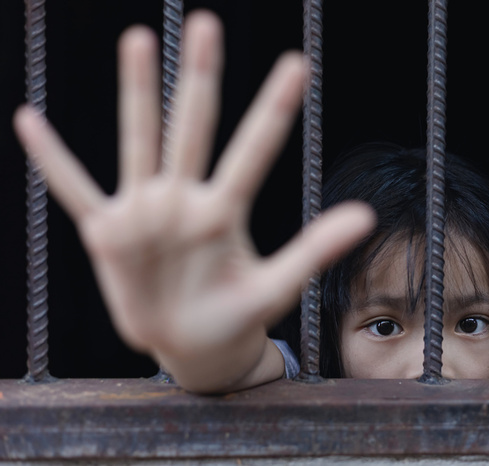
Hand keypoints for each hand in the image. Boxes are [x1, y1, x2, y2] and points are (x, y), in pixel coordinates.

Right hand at [13, 11, 374, 392]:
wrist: (191, 342)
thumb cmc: (235, 314)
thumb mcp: (277, 287)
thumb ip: (315, 250)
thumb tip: (368, 216)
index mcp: (225, 210)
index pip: (254, 149)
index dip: (275, 108)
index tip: (297, 63)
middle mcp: (184, 199)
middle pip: (193, 127)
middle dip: (199, 76)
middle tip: (207, 21)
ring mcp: (145, 212)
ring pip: (140, 141)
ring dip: (137, 93)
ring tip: (139, 38)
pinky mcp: (107, 233)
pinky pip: (75, 188)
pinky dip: (52, 160)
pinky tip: (29, 121)